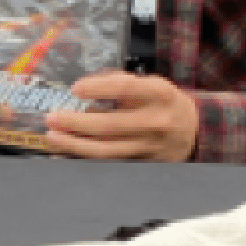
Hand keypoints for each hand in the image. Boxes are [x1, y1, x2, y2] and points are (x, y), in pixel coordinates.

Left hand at [42, 71, 197, 161]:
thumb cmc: (163, 102)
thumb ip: (119, 82)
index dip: (98, 88)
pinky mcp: (144, 163)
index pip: (126, 89)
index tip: (75, 89)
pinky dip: (85, 160)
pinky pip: (110, 163)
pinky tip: (66, 156)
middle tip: (52, 118)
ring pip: (107, 150)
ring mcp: (149, 146)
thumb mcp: (150, 83)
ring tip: (53, 138)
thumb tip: (84, 87)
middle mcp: (155, 121)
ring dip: (75, 145)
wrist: (193, 129)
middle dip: (76, 123)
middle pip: (110, 125)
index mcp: (158, 94)